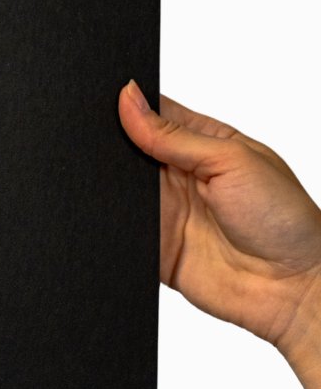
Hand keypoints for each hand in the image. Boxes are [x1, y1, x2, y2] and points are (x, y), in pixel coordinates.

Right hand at [119, 80, 320, 388]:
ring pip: (116, 189)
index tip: (106, 101)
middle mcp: (180, 175)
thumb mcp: (230, 160)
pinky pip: (117, 229)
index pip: (154, 114)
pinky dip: (106, 222)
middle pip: (128, 150)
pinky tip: (105, 213)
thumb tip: (129, 99)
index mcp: (203, 143)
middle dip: (111, 145)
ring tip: (108, 181)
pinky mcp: (151, 245)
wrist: (288, 289)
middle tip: (100, 143)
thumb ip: (174, 135)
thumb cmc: (282, 219)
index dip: (128, 105)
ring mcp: (164, 211)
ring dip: (107, 185)